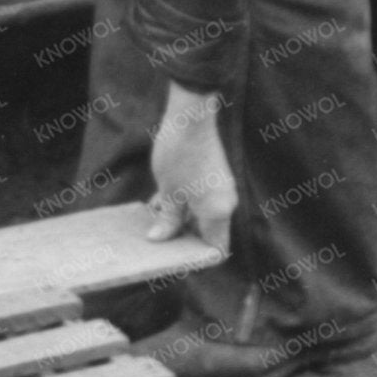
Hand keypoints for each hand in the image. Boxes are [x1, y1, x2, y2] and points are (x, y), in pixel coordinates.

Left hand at [134, 85, 236, 250]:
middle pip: (207, 232)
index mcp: (218, 212)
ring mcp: (220, 189)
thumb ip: (168, 219)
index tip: (175, 259)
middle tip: (157, 240)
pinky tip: (159, 200)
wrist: (191, 117)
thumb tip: (159, 239)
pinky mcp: (213, 176)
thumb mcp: (169, 191)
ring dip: (179, 218)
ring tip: (152, 218)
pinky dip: (182, 203)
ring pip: (200, 214)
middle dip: (182, 237)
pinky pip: (199, 199)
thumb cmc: (180, 155)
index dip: (198, 258)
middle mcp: (224, 203)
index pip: (217, 248)